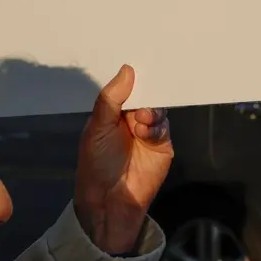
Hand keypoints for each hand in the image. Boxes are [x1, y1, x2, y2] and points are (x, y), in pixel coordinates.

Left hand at [74, 65, 173, 254]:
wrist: (109, 201)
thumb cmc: (96, 163)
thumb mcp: (97, 128)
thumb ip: (110, 99)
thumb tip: (127, 69)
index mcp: (114, 112)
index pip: (127, 88)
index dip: (133, 77)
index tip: (141, 59)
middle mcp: (132, 119)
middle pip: (147, 95)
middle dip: (149, 89)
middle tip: (149, 85)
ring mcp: (149, 131)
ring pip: (159, 109)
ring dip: (152, 110)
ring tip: (142, 117)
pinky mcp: (163, 145)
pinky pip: (165, 127)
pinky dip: (157, 126)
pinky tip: (146, 131)